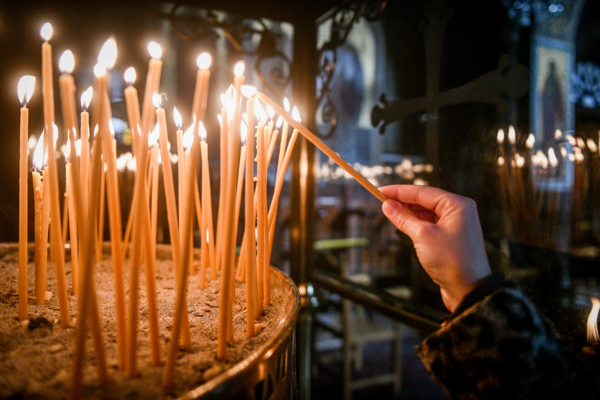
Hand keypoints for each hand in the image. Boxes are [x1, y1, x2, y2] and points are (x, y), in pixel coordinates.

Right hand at [379, 185, 490, 311]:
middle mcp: (458, 211)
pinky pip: (430, 225)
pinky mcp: (450, 238)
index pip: (423, 192)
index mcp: (457, 205)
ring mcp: (455, 225)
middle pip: (425, 200)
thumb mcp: (423, 236)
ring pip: (426, 213)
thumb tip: (387, 206)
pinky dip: (416, 224)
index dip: (399, 191)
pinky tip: (403, 225)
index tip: (380, 191)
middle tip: (382, 203)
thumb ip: (404, 218)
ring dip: (409, 213)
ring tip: (390, 214)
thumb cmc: (452, 261)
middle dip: (403, 202)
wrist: (469, 291)